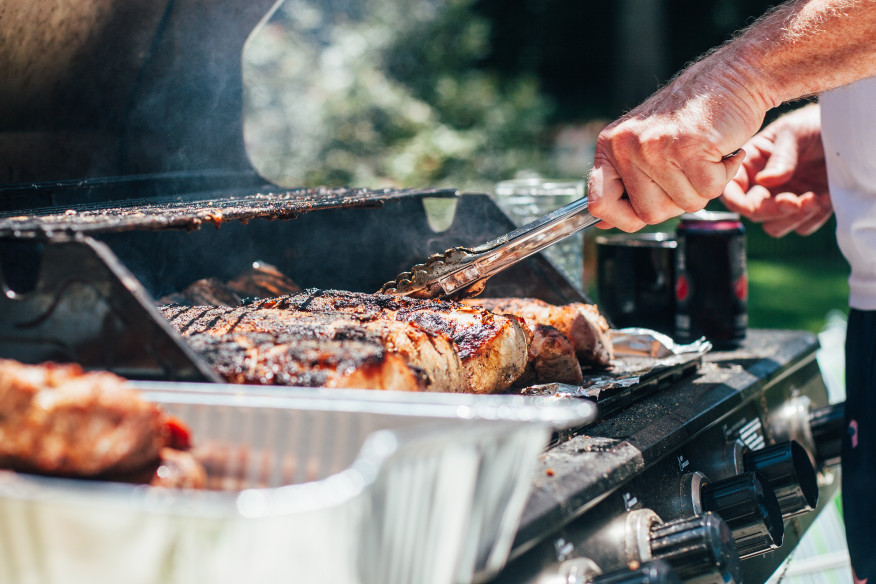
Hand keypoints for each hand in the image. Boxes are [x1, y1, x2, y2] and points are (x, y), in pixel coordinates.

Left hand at [586, 56, 765, 231]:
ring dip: (703, 187)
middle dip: (675, 202)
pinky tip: (721, 151)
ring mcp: (656, 147)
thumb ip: (625, 182)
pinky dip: (724, 176)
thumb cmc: (691, 116)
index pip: (599, 204)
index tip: (640, 214)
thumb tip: (602, 224)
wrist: (732, 77)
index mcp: (610, 146)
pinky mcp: (689, 148)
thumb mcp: (644, 144)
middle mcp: (627, 146)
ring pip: (684, 205)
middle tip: (687, 172)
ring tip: (704, 156)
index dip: (622, 218)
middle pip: (649, 214)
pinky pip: (709, 191)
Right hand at [721, 103, 831, 236]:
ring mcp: (784, 198)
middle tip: (795, 200)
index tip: (756, 205)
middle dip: (774, 210)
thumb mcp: (793, 132)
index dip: (738, 202)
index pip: (731, 190)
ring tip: (814, 198)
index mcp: (750, 165)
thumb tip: (764, 181)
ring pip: (775, 227)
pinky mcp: (807, 209)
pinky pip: (802, 228)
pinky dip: (813, 218)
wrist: (848, 130)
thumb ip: (780, 157)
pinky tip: (824, 198)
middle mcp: (763, 186)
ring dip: (793, 219)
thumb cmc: (814, 123)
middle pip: (754, 213)